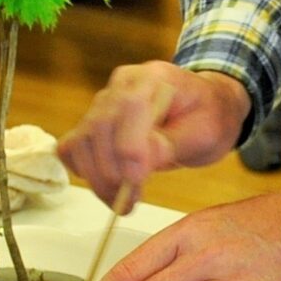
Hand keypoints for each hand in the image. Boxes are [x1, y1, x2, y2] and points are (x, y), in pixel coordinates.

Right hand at [58, 63, 249, 209]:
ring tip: (122, 201)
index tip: (136, 181)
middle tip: (129, 203)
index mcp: (154, 77)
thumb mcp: (206, 132)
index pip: (130, 106)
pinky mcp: (91, 123)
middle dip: (111, 171)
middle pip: (99, 126)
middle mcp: (122, 84)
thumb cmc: (209, 118)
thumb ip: (172, 144)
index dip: (128, 146)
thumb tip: (138, 162)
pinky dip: (83, 171)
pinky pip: (71, 148)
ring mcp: (103, 102)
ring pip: (81, 141)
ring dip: (97, 178)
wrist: (204, 109)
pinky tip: (108, 186)